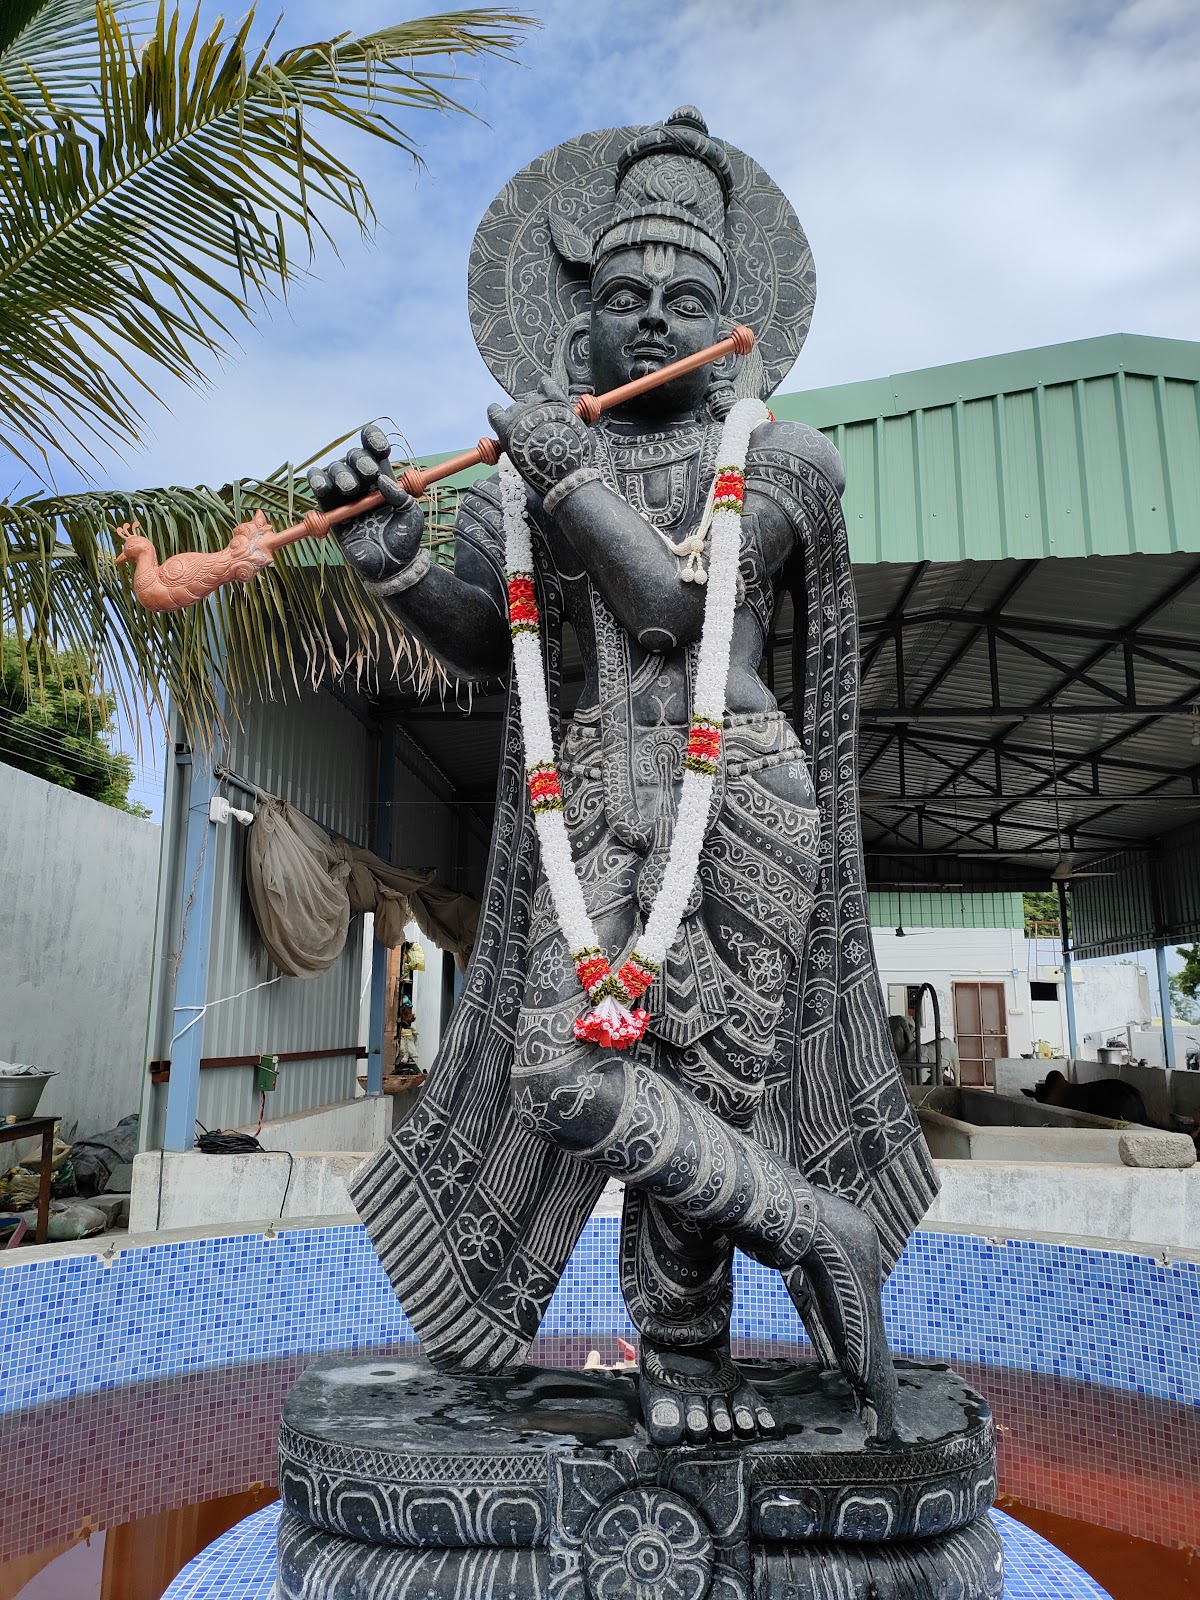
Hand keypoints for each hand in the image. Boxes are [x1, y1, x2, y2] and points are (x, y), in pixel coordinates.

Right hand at [307, 424, 423, 583]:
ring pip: (335, 469)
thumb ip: (400, 495)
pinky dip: (317, 481)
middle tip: (369, 475)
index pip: (374, 449)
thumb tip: (381, 481)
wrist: (390, 567)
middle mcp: (363, 482)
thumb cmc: (404, 539)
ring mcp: (345, 495)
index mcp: (384, 478)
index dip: (374, 441)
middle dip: (360, 461)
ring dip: (340, 473)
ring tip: (350, 489)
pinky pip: (318, 487)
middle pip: (353, 457)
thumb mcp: (411, 514)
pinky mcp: (330, 509)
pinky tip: (323, 486)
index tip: (381, 448)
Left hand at [487, 378, 593, 499]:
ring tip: (523, 442)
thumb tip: (575, 422)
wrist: (563, 477)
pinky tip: (497, 418)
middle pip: (529, 401)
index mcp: (557, 402)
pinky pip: (494, 412)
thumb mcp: (585, 435)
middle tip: (536, 436)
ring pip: (514, 410)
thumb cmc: (577, 460)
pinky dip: (495, 413)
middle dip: (532, 416)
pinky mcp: (506, 427)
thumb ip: (576, 423)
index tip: (544, 406)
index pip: (546, 385)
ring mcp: (520, 414)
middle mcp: (537, 403)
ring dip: (517, 422)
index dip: (544, 395)